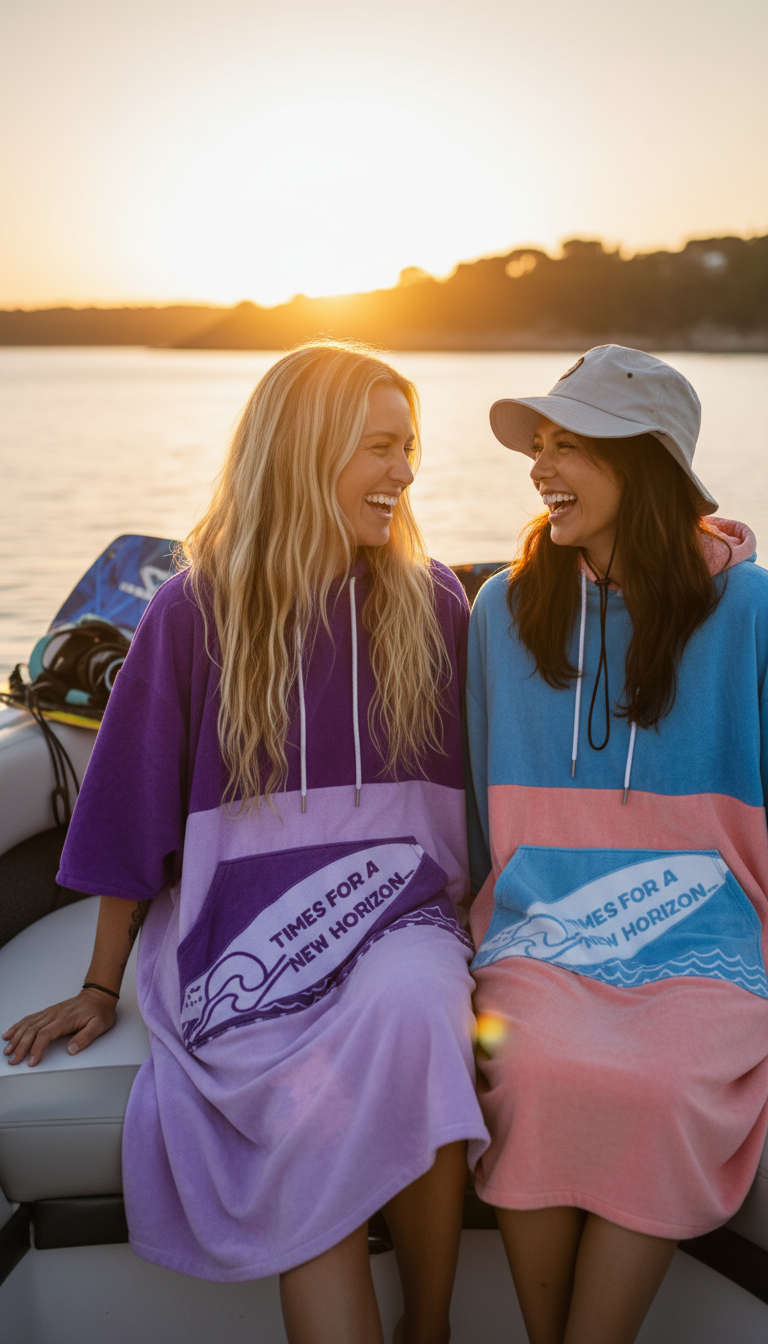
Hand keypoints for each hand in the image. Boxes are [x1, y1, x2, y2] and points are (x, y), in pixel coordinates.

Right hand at [2, 988, 117, 1065]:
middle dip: (20, 1046)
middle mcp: (54, 1015)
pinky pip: (29, 1019)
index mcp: (65, 1020)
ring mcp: (50, 1013)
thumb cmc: (99, 1011)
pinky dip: (17, 1026)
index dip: (36, 1048)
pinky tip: (10, 1033)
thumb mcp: (100, 1025)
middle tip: (13, 1060)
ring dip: (16, 1037)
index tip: (31, 1061)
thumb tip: (71, 1050)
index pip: (45, 1034)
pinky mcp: (48, 1012)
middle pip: (32, 1030)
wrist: (98, 995)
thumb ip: (85, 1037)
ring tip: (7, 1050)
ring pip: (28, 1024)